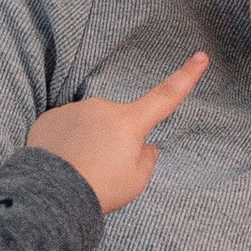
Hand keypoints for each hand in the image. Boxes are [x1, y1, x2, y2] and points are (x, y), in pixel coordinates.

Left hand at [28, 53, 207, 215]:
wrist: (52, 195)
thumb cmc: (99, 189)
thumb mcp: (135, 182)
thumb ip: (146, 160)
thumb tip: (145, 147)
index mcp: (129, 122)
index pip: (165, 96)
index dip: (186, 76)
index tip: (201, 56)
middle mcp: (102, 108)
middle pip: (117, 122)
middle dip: (113, 140)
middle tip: (102, 171)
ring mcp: (73, 110)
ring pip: (89, 125)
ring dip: (87, 142)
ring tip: (78, 171)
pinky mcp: (49, 119)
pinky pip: (64, 130)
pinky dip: (65, 145)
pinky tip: (60, 166)